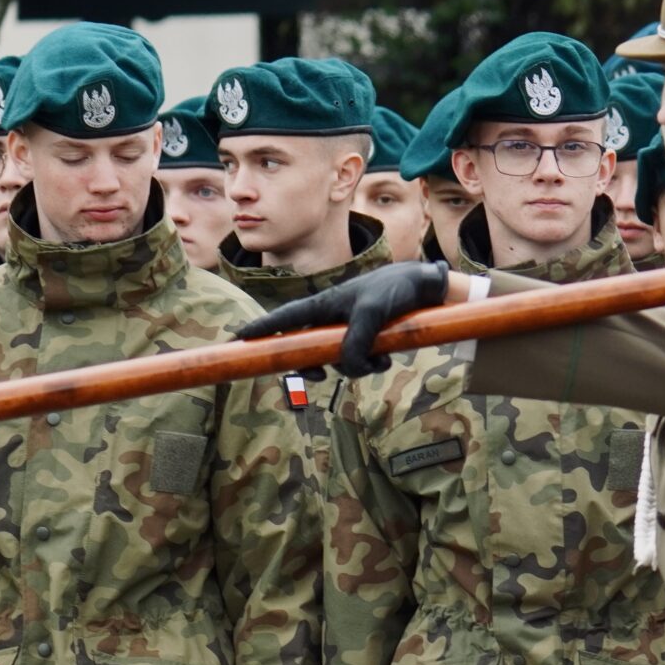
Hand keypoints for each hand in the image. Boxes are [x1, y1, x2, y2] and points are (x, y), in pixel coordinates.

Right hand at [237, 260, 451, 377]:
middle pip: (305, 348)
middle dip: (311, 365)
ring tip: (379, 361)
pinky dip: (371, 365)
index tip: (237, 340)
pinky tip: (387, 358)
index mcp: (323, 305)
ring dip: (356, 367)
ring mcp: (349, 329)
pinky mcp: (368, 337)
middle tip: (316, 377)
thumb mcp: (372, 314)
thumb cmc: (395, 291)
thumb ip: (354, 342)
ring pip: (337, 360)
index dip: (260, 331)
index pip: (284, 319)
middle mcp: (331, 317)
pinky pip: (360, 361)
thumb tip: (344, 367)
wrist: (427, 288)